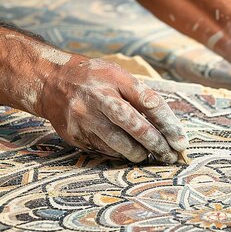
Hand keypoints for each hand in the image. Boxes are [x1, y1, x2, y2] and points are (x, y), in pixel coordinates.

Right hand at [38, 57, 187, 162]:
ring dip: (139, 153)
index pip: (150, 103)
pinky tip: (126, 152)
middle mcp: (98, 98)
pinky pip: (103, 150)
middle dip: (156, 144)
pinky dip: (119, 153)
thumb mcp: (118, 76)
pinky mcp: (74, 134)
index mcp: (115, 79)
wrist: (49, 81)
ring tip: (148, 155)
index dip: (169, 124)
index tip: (181, 141)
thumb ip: (141, 96)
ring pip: (119, 145)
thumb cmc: (94, 79)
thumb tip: (169, 127)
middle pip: (135, 127)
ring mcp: (84, 118)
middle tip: (170, 156)